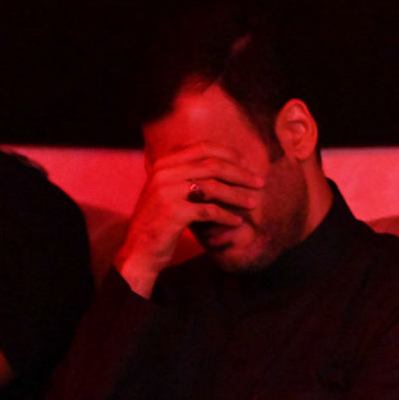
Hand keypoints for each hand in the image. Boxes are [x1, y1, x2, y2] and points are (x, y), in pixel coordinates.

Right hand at [114, 143, 263, 296]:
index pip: (203, 148)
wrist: (138, 251)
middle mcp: (164, 172)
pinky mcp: (173, 212)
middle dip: (241, 174)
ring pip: (214, 187)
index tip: (248, 164)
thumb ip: (190, 175)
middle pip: (213, 165)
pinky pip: (210, 211)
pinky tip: (237, 221)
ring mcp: (167, 191)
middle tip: (260, 182)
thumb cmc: (161, 221)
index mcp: (164, 163)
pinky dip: (227, 216)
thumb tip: (229, 165)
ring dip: (238, 196)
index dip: (230, 154)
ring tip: (253, 203)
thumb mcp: (170, 191)